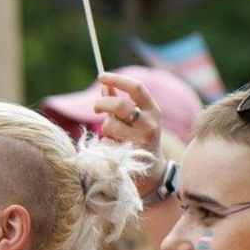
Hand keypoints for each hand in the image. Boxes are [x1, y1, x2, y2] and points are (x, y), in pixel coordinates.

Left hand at [92, 71, 165, 198]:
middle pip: (119, 105)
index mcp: (153, 111)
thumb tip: (104, 85)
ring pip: (109, 125)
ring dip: (105, 129)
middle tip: (96, 109)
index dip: (117, 79)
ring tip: (115, 137)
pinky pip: (105, 142)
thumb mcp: (135, 120)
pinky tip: (115, 150)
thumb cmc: (139, 140)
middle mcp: (149, 124)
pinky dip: (105, 144)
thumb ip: (120, 102)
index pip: (137, 88)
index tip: (101, 76)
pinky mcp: (128, 154)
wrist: (151, 173)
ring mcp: (139, 140)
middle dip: (101, 104)